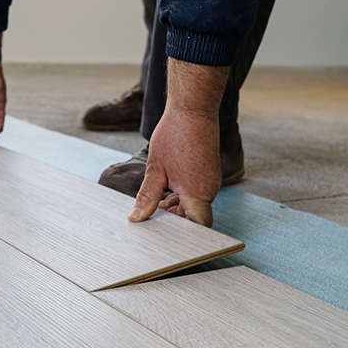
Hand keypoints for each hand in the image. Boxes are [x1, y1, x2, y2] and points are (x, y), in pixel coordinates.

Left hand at [129, 109, 221, 226]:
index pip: (200, 226)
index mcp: (196, 192)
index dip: (188, 237)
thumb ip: (147, 197)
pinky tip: (166, 193)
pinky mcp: (208, 174)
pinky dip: (183, 198)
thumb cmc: (175, 135)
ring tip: (157, 203)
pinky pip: (197, 194)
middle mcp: (208, 189)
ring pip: (195, 205)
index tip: (170, 238)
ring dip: (177, 208)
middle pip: (195, 217)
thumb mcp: (155, 169)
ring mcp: (211, 181)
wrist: (193, 110)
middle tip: (153, 218)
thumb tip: (136, 217)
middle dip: (176, 221)